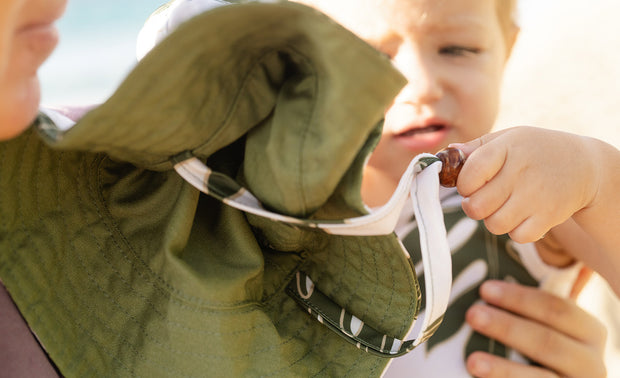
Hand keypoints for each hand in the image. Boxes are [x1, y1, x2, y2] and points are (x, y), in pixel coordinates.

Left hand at [452, 126, 597, 243]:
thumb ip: (475, 148)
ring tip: (503, 206)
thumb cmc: (534, 151)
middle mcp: (521, 171)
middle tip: (484, 199)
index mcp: (507, 148)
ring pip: (494, 224)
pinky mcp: (549, 216)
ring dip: (493, 219)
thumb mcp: (508, 139)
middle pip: (477, 206)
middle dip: (474, 206)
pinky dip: (516, 230)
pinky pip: (518, 236)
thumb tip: (443, 156)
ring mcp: (536, 196)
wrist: (584, 166)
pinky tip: (522, 216)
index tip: (470, 184)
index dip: (463, 185)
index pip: (469, 174)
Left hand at [465, 280, 606, 377]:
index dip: (519, 298)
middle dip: (507, 327)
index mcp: (590, 332)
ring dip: (504, 369)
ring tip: (473, 362)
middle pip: (547, 341)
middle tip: (472, 315)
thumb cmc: (545, 345)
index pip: (556, 308)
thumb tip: (488, 286)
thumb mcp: (550, 326)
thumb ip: (531, 308)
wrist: (554, 377)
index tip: (485, 289)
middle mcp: (591, 363)